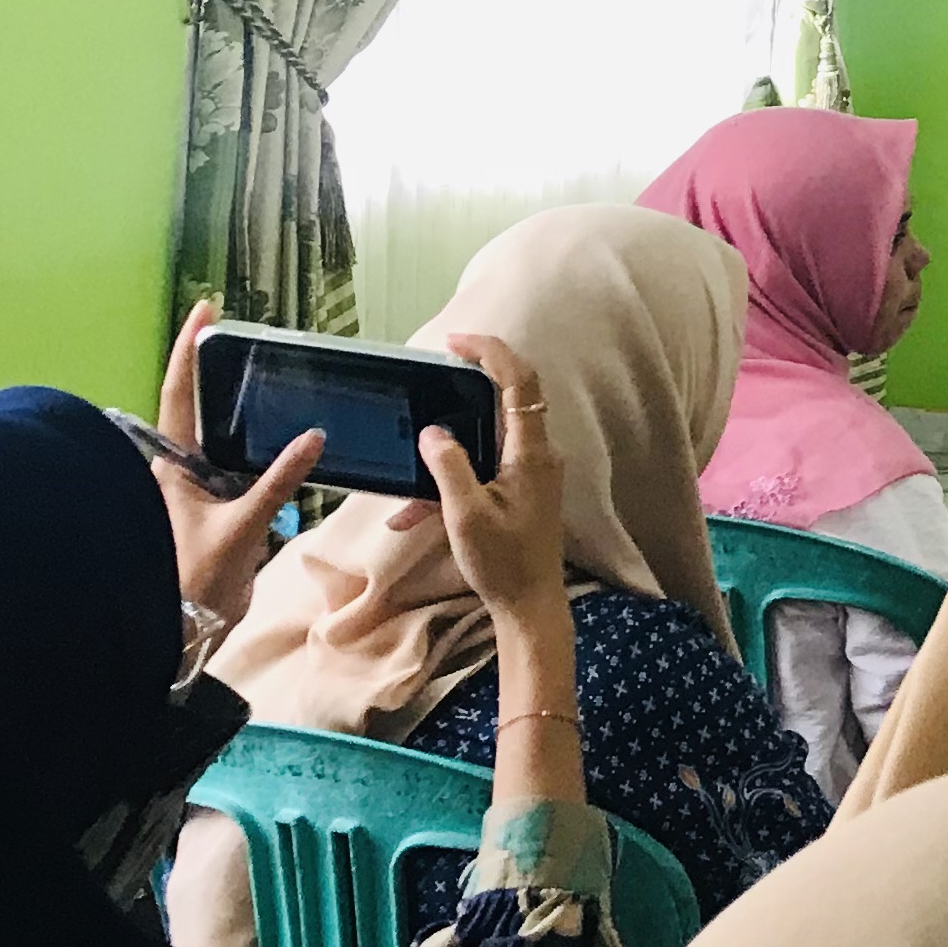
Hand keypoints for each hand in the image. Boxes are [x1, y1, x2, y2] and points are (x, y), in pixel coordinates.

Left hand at [152, 298, 317, 629]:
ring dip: (242, 412)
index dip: (188, 353)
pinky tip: (292, 442)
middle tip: (242, 338)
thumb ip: (278, 481)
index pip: (177, 397)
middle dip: (215, 372)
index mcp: (172, 468)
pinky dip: (265, 450)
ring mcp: (200, 492)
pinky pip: (245, 468)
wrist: (188, 631)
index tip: (205, 314)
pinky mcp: (222, 512)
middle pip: (197, 410)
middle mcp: (181, 473)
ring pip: (223, 439)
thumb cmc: (197, 580)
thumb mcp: (242, 526)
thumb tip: (314, 437)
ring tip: (270, 380)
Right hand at [424, 332, 568, 638]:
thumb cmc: (503, 562)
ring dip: (448, 450)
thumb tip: (433, 431)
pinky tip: (411, 514)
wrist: (530, 605)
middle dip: (470, 382)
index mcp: (531, 452)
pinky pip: (483, 468)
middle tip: (435, 371)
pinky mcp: (521, 490)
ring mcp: (532, 472)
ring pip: (488, 438)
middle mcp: (539, 454)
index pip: (520, 382)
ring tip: (409, 476)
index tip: (454, 341)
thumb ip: (448, 467)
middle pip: (509, 399)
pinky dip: (450, 482)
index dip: (491, 352)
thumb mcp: (465, 514)